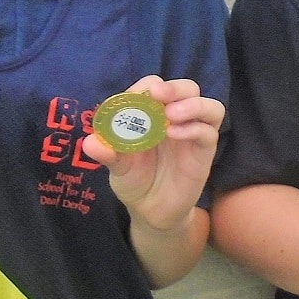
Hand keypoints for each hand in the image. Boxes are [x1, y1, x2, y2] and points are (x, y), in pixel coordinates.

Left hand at [86, 76, 226, 234]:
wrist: (152, 212)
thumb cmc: (135, 181)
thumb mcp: (117, 167)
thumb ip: (107, 154)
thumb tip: (89, 142)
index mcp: (153, 114)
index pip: (155, 86)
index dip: (146, 87)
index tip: (134, 98)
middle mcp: (176, 119)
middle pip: (187, 88)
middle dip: (174, 87)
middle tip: (158, 95)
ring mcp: (193, 134)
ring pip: (209, 106)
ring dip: (191, 104)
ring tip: (171, 115)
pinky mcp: (204, 151)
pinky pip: (209, 132)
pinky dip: (194, 128)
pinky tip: (175, 134)